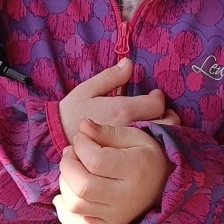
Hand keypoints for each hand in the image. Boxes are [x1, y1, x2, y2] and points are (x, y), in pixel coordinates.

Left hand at [53, 119, 172, 223]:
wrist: (165, 184)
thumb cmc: (146, 156)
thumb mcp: (134, 137)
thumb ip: (107, 132)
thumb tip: (82, 126)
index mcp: (136, 169)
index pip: (95, 161)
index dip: (81, 145)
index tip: (82, 137)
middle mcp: (126, 197)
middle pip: (82, 186)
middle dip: (68, 164)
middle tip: (71, 152)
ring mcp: (117, 215)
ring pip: (76, 205)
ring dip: (65, 183)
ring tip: (71, 169)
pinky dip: (64, 213)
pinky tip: (63, 196)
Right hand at [58, 58, 177, 145]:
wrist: (54, 141)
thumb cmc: (70, 113)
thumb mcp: (86, 89)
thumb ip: (110, 77)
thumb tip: (129, 63)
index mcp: (122, 110)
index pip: (156, 105)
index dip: (158, 98)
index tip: (154, 95)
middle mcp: (129, 130)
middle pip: (165, 125)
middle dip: (169, 117)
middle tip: (164, 113)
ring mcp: (128, 148)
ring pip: (159, 141)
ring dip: (164, 132)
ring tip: (158, 127)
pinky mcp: (124, 160)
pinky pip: (147, 153)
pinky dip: (153, 146)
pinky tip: (148, 142)